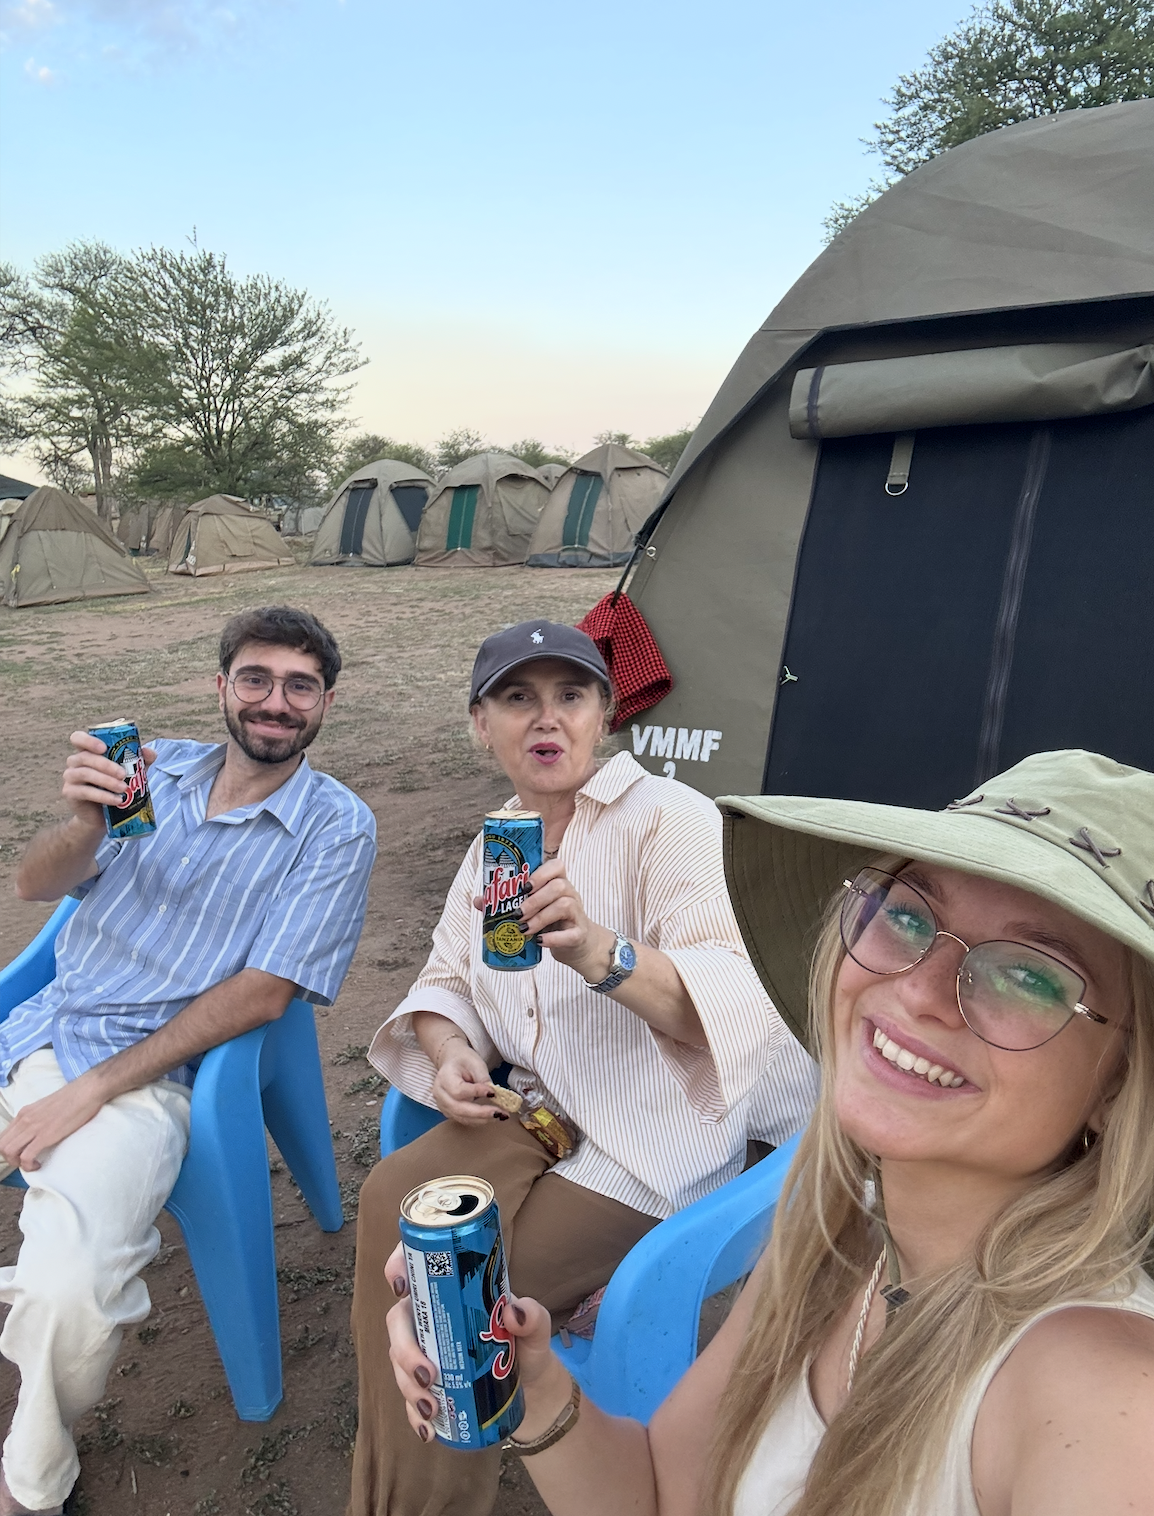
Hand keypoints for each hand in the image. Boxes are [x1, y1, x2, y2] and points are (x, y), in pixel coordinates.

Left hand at [0, 1070, 105, 1171]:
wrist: (86, 1091)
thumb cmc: (73, 1098)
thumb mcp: (46, 1107)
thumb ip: (37, 1118)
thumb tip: (37, 1130)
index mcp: (24, 1112)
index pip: (3, 1135)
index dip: (8, 1149)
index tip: (19, 1154)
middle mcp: (24, 1119)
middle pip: (2, 1145)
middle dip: (10, 1159)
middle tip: (24, 1162)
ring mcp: (33, 1127)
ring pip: (8, 1152)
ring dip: (17, 1163)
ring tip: (30, 1164)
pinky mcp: (45, 1136)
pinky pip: (26, 1156)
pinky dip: (28, 1165)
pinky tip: (38, 1164)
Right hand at [63, 731, 156, 831]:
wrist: (101, 815)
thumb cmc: (113, 787)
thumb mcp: (129, 772)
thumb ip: (139, 760)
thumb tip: (150, 752)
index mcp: (87, 752)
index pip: (78, 738)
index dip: (88, 740)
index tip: (104, 748)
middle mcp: (74, 762)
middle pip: (85, 757)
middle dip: (106, 764)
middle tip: (123, 774)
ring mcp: (70, 777)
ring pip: (85, 773)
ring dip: (106, 780)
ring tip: (124, 788)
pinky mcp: (70, 793)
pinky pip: (85, 792)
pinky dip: (103, 796)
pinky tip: (117, 800)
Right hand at [384, 1242, 555, 1442]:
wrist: (531, 1390)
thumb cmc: (527, 1347)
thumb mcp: (536, 1330)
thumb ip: (533, 1317)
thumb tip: (513, 1312)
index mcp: (452, 1292)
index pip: (417, 1267)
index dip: (397, 1265)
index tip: (401, 1287)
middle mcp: (432, 1318)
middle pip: (399, 1321)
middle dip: (404, 1349)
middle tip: (428, 1375)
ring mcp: (425, 1352)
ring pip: (397, 1361)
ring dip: (408, 1386)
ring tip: (433, 1409)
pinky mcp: (427, 1385)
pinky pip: (408, 1398)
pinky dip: (413, 1415)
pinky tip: (427, 1429)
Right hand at [430, 1039, 503, 1126]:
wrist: (452, 1063)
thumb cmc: (464, 1061)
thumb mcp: (475, 1063)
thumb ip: (483, 1078)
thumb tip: (493, 1095)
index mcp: (444, 1078)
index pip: (458, 1090)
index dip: (476, 1093)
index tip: (493, 1093)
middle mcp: (440, 1094)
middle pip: (459, 1108)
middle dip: (481, 1113)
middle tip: (499, 1112)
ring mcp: (443, 1105)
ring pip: (462, 1117)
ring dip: (482, 1119)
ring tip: (500, 1116)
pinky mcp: (449, 1112)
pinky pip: (464, 1120)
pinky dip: (479, 1120)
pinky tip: (492, 1117)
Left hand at [508, 860, 616, 984]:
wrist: (578, 945)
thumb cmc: (552, 923)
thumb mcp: (534, 911)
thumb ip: (510, 903)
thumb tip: (479, 900)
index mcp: (559, 883)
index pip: (557, 866)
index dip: (540, 873)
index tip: (523, 887)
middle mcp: (571, 894)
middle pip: (558, 886)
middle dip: (534, 900)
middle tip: (517, 914)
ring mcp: (577, 914)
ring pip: (564, 905)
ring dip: (540, 918)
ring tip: (524, 929)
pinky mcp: (580, 934)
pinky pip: (570, 933)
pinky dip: (553, 938)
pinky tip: (539, 941)